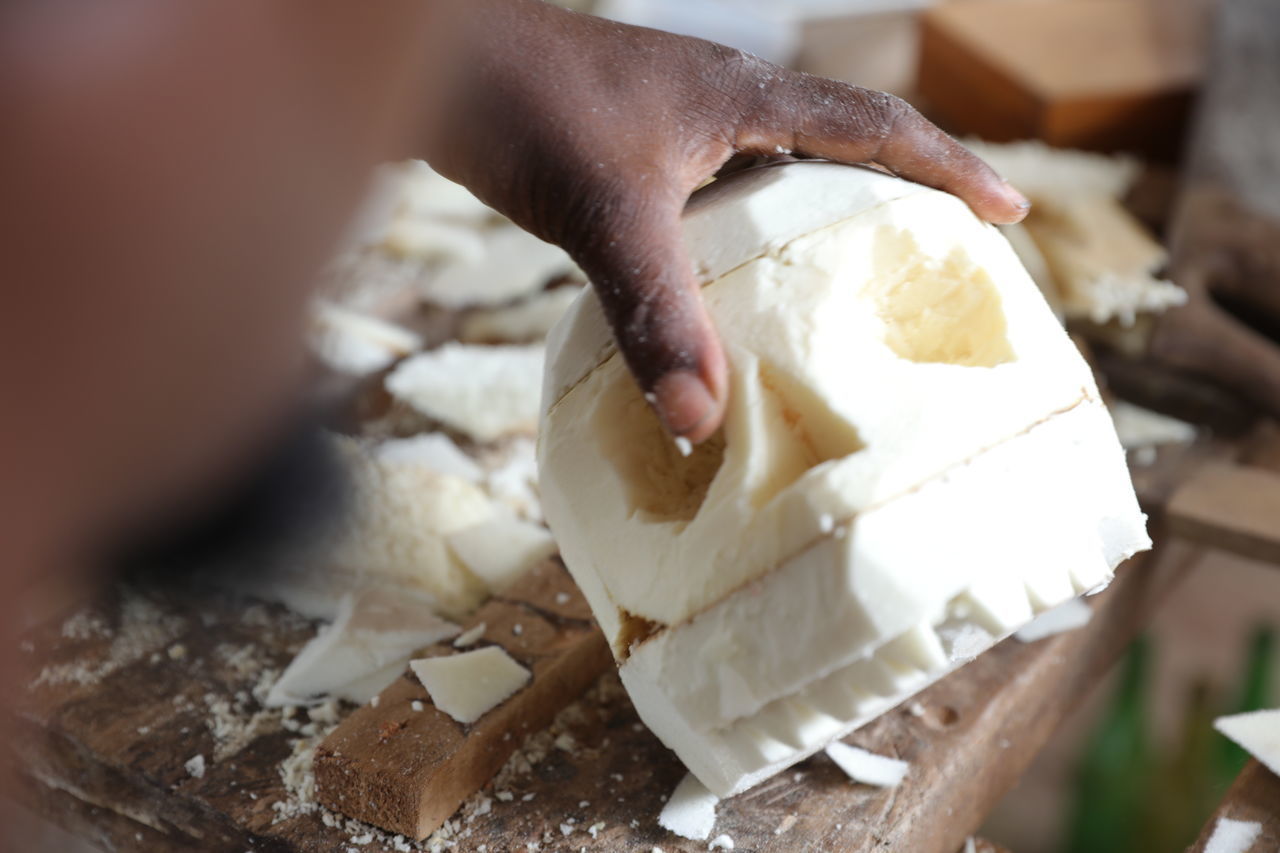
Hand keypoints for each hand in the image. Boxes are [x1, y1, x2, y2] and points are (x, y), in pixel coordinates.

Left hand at [427, 0, 1029, 441]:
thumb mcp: (606, 215)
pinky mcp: (634, 146)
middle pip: (843, 140)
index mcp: (745, 99)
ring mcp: (676, 122)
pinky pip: (718, 189)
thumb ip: (657, 315)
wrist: (430, 56)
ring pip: (777, 168)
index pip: (877, 127)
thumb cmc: (522, 105)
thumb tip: (700, 424)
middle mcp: (722, 102)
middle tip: (942, 250)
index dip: (948, 168)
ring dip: (823, 210)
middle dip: (903, 188)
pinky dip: (746, 231)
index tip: (1011, 212)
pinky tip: (730, 279)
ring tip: (854, 274)